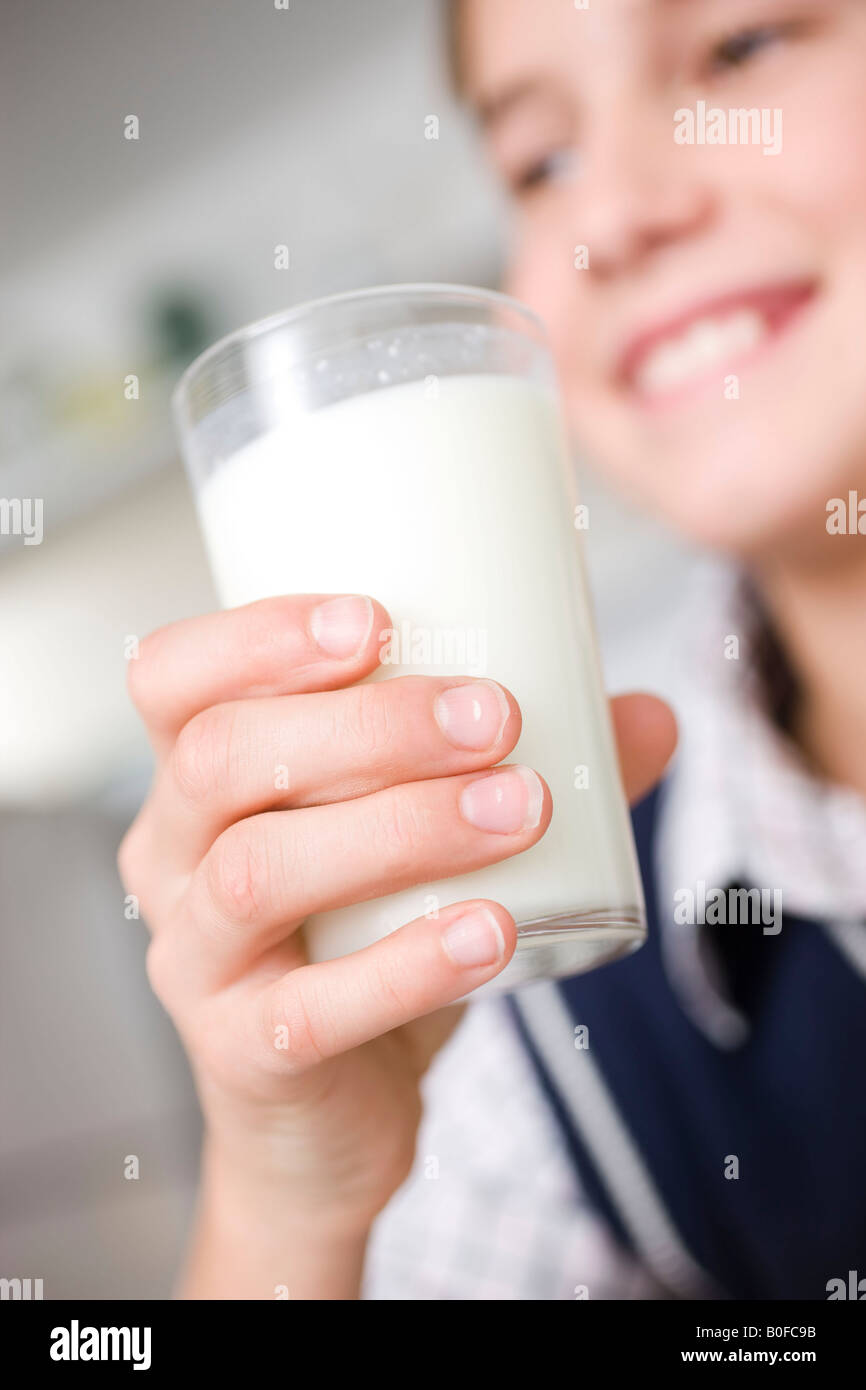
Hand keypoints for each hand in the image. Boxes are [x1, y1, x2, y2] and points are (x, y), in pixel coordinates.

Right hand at [119, 593, 675, 1294]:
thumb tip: (650, 716)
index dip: (258, 636)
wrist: (333, 1110)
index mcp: (198, 779)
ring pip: (257, 873)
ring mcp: (196, 962)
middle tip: (494, 716)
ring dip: (400, 828)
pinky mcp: (245, 1055)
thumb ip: (520, 770)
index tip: (378, 619)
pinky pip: (308, 1009)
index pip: (173, 678)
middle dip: (367, 724)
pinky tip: (493, 931)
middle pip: (220, 758)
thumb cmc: (366, 938)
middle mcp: (171, 858)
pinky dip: (409, 965)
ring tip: (515, 811)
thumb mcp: (422, 840)